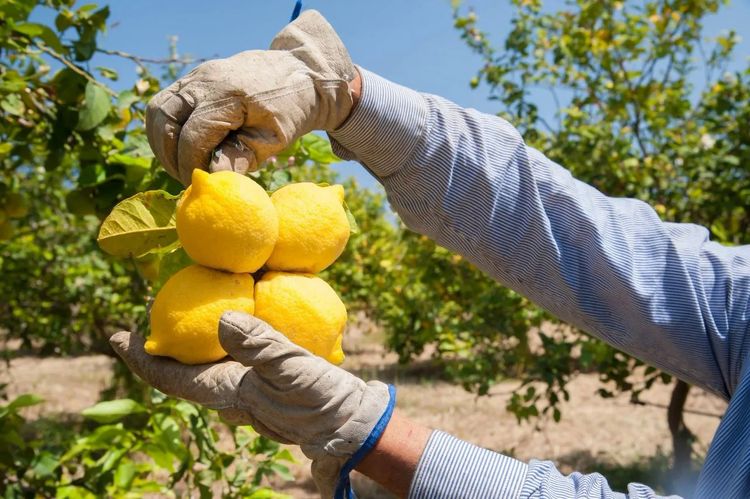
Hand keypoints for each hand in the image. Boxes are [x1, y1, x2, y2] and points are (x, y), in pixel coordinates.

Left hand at [109, 311, 392, 497]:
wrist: (347, 420)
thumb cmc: (319, 398)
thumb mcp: (291, 368)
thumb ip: (258, 345)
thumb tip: (222, 320)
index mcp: (224, 391)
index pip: (168, 376)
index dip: (139, 356)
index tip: (117, 334)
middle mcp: (227, 392)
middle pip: (179, 370)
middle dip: (158, 343)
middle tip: (147, 309)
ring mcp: (244, 388)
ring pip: (202, 364)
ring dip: (186, 340)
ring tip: (182, 310)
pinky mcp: (263, 382)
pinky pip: (227, 359)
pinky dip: (216, 339)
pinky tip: (230, 320)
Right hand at [145, 10, 356, 184]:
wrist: (299, 72)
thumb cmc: (289, 110)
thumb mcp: (273, 139)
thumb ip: (241, 158)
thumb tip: (211, 179)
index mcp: (228, 95)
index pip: (192, 135)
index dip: (190, 164)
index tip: (199, 183)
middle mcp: (205, 80)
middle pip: (163, 118)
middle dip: (168, 154)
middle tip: (184, 177)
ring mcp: (196, 75)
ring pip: (157, 109)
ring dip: (162, 141)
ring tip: (180, 164)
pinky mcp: (193, 78)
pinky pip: (166, 103)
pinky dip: (168, 128)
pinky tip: (184, 147)